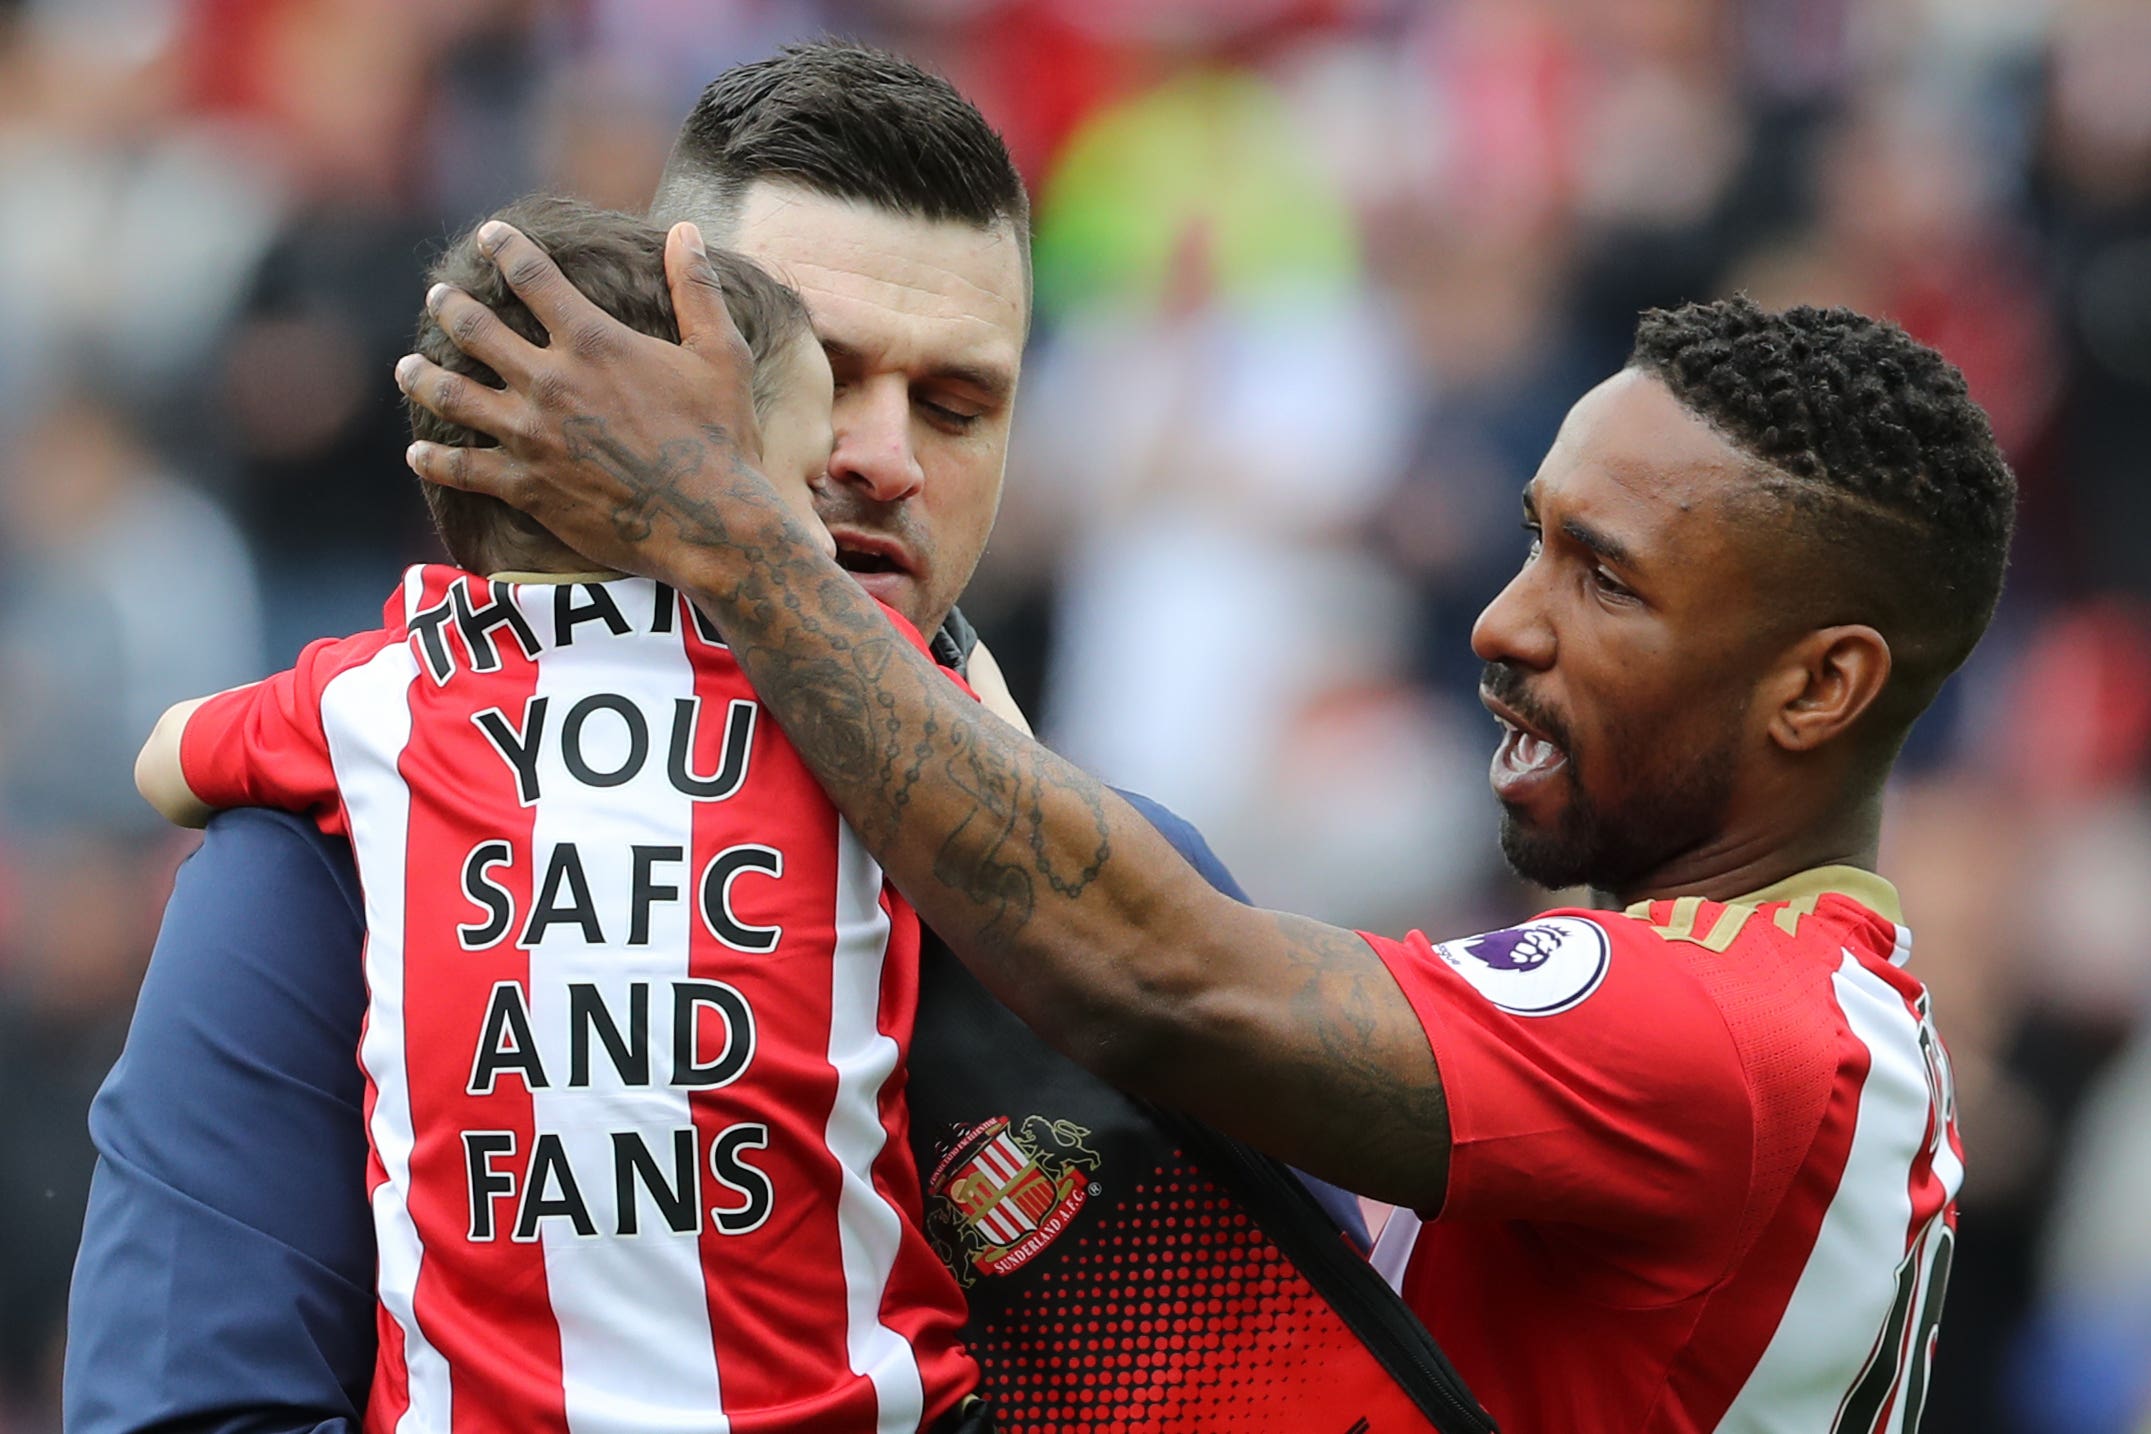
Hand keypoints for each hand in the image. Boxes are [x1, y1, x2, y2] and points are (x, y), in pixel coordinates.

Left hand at [395, 220, 781, 588]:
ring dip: (424, 375)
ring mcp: (531, 436)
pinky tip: (417, 451)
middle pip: (476, 330)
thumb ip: (697, 288)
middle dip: (452, 307)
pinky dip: (433, 459)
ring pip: (453, 395)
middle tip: (439, 296)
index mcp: (594, 343)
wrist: (710, 524)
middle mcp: (550, 382)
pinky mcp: (525, 486)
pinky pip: (462, 468)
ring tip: (408, 366)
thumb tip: (686, 230)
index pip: (533, 278)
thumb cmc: (722, 438)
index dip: (507, 249)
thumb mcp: (722, 354)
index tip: (491, 236)